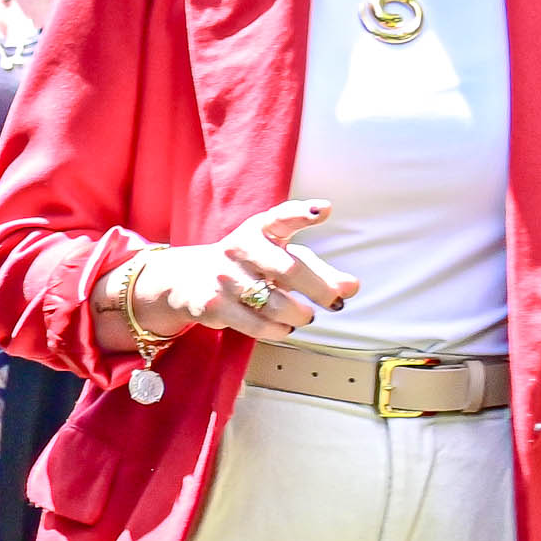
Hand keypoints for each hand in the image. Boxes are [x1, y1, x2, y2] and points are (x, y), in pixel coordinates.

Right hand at [130, 199, 357, 344]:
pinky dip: (278, 330)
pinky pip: (256, 324)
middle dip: (319, 290)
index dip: (302, 213)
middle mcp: (239, 248)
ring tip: (304, 316)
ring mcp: (224, 277)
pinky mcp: (213, 304)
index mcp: (260, 229)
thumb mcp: (282, 258)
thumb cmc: (250, 266)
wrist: (190, 279)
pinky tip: (284, 327)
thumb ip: (319, 271)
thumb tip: (351, 287)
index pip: (281, 217)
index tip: (323, 211)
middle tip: (334, 303)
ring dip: (298, 315)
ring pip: (275, 303)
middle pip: (288, 269)